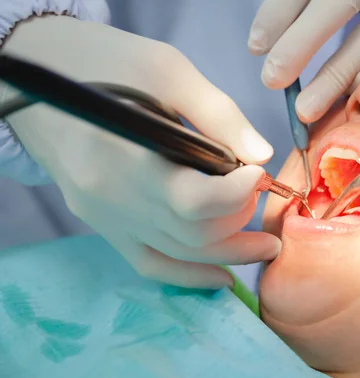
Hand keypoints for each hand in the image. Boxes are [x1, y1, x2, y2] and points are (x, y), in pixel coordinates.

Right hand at [1, 16, 280, 287]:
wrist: (40, 82)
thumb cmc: (105, 64)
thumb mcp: (166, 69)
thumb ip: (218, 114)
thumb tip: (262, 157)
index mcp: (126, 155)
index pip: (192, 200)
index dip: (237, 195)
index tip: (260, 175)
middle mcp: (112, 198)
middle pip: (192, 232)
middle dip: (240, 220)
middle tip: (262, 196)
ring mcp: (105, 217)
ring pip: (178, 253)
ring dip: (228, 253)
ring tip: (264, 246)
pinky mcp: (103, 225)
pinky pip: (149, 263)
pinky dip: (188, 274)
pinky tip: (222, 277)